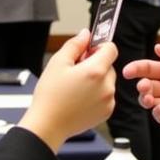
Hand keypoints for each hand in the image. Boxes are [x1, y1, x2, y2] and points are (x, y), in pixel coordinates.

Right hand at [18, 30, 116, 151]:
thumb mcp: (58, 62)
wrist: (48, 124)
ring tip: (76, 87)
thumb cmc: (50, 96)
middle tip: (76, 71)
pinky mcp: (106, 112)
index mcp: (96, 71)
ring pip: (107, 81)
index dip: (99, 47)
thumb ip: (75, 44)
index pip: (111, 48)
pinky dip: (97, 94)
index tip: (88, 51)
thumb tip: (85, 34)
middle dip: (95, 64)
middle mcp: (106, 86)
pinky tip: (80, 98)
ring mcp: (108, 100)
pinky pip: (106, 95)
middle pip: (109, 65)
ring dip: (97, 80)